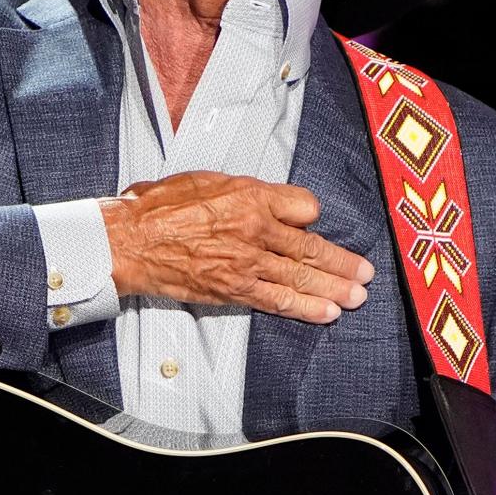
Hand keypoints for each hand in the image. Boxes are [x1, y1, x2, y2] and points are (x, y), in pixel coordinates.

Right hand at [100, 171, 373, 322]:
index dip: (309, 215)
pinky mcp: (234, 289)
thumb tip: (272, 202)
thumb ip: (244, 192)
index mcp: (251, 195)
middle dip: (341, 263)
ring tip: (356, 297)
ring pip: (301, 277)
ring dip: (334, 288)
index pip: (304, 206)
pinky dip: (305, 308)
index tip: (310, 222)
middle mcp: (256, 229)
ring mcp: (247, 262)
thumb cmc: (160, 207)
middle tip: (365, 273)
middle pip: (311, 247)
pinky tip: (326, 314)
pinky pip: (277, 300)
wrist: (130, 241)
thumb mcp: (207, 180)